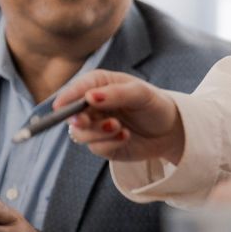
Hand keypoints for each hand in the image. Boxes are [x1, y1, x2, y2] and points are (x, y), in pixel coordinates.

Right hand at [57, 70, 186, 163]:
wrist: (170, 131)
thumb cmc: (155, 105)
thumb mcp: (141, 94)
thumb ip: (116, 94)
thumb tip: (89, 97)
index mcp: (99, 84)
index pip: (77, 88)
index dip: (66, 97)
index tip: (60, 107)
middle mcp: (92, 105)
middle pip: (71, 114)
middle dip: (78, 119)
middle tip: (86, 120)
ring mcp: (95, 126)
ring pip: (80, 133)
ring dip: (97, 132)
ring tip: (119, 127)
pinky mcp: (102, 144)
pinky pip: (95, 147)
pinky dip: (110, 143)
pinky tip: (126, 136)